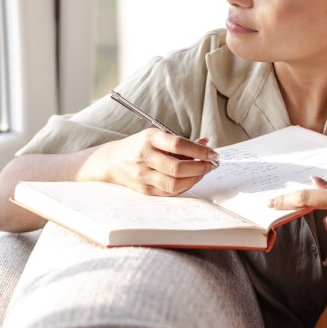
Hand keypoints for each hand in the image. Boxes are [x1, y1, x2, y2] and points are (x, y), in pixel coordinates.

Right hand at [97, 129, 218, 195]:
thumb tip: (206, 144)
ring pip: (175, 184)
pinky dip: (185, 186)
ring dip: (195, 179)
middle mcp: (145, 157)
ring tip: (203, 172)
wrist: (113, 161)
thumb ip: (181, 142)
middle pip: (178, 168)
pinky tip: (191, 179)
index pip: (179, 145)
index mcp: (149, 139)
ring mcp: (143, 175)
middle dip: (200, 167)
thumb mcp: (157, 136)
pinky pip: (170, 192)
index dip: (200, 150)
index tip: (213, 153)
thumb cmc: (140, 145)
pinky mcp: (145, 190)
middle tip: (212, 164)